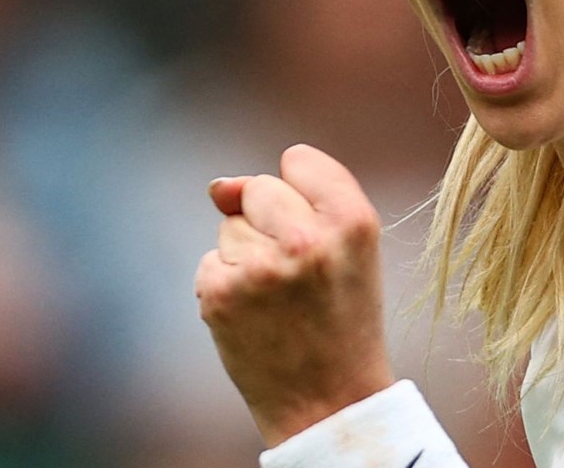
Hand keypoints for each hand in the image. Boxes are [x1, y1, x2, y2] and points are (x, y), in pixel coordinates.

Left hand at [195, 143, 394, 445]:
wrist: (329, 403)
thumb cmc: (340, 320)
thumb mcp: (347, 250)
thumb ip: (296, 200)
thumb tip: (216, 187)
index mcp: (352, 221)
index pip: (299, 159)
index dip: (300, 193)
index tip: (314, 231)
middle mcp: (306, 239)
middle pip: (258, 188)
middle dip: (267, 222)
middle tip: (297, 276)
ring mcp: (260, 267)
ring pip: (231, 228)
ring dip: (247, 257)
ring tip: (280, 302)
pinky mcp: (221, 294)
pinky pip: (211, 263)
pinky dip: (225, 287)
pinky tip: (255, 318)